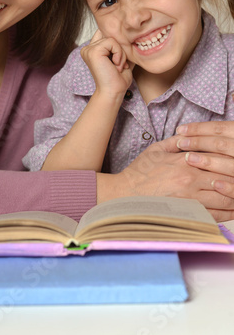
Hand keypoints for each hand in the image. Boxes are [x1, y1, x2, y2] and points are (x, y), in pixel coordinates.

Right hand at [81, 30, 133, 99]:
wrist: (113, 92)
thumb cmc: (117, 79)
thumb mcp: (122, 59)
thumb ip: (122, 46)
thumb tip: (132, 35)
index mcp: (92, 50)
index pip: (106, 33)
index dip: (116, 43)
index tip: (118, 61)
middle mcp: (88, 48)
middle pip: (111, 35)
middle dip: (120, 49)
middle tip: (118, 65)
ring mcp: (89, 49)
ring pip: (112, 38)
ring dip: (120, 54)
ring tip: (116, 66)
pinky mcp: (93, 51)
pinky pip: (112, 42)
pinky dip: (119, 54)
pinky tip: (115, 65)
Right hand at [97, 135, 233, 220]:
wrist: (126, 193)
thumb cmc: (140, 172)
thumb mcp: (157, 149)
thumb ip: (177, 141)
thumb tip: (190, 134)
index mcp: (186, 163)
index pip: (219, 161)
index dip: (232, 163)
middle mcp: (191, 181)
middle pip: (227, 181)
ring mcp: (190, 199)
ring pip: (225, 200)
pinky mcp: (187, 213)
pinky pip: (214, 216)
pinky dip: (226, 214)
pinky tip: (231, 210)